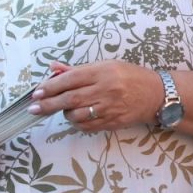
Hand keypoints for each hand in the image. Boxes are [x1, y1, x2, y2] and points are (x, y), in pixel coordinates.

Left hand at [30, 60, 164, 133]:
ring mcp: (110, 108)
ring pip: (76, 115)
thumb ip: (79, 69)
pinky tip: (77, 118)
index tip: (37, 92)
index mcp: (104, 72)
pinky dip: (77, 123)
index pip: (70, 79)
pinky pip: (87, 126)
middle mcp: (106, 90)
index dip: (50, 87)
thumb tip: (54, 69)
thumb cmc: (131, 77)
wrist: (158, 95)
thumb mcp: (107, 66)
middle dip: (48, 104)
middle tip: (34, 108)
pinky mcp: (113, 121)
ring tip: (64, 110)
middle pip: (70, 99)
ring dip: (65, 114)